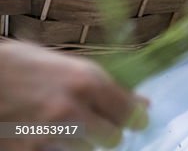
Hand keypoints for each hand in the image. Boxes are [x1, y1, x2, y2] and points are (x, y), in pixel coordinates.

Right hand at [0, 40, 147, 149]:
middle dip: (108, 133)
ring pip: (86, 150)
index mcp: (87, 80)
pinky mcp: (29, 150)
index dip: (134, 119)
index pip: (129, 112)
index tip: (138, 122)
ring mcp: (50, 133)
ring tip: (65, 124)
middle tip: (98, 125)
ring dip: (81, 141)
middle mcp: (73, 108)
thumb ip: (104, 85)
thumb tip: (142, 102)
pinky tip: (45, 136)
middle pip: (112, 138)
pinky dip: (56, 148)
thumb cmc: (25, 64)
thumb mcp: (69, 66)